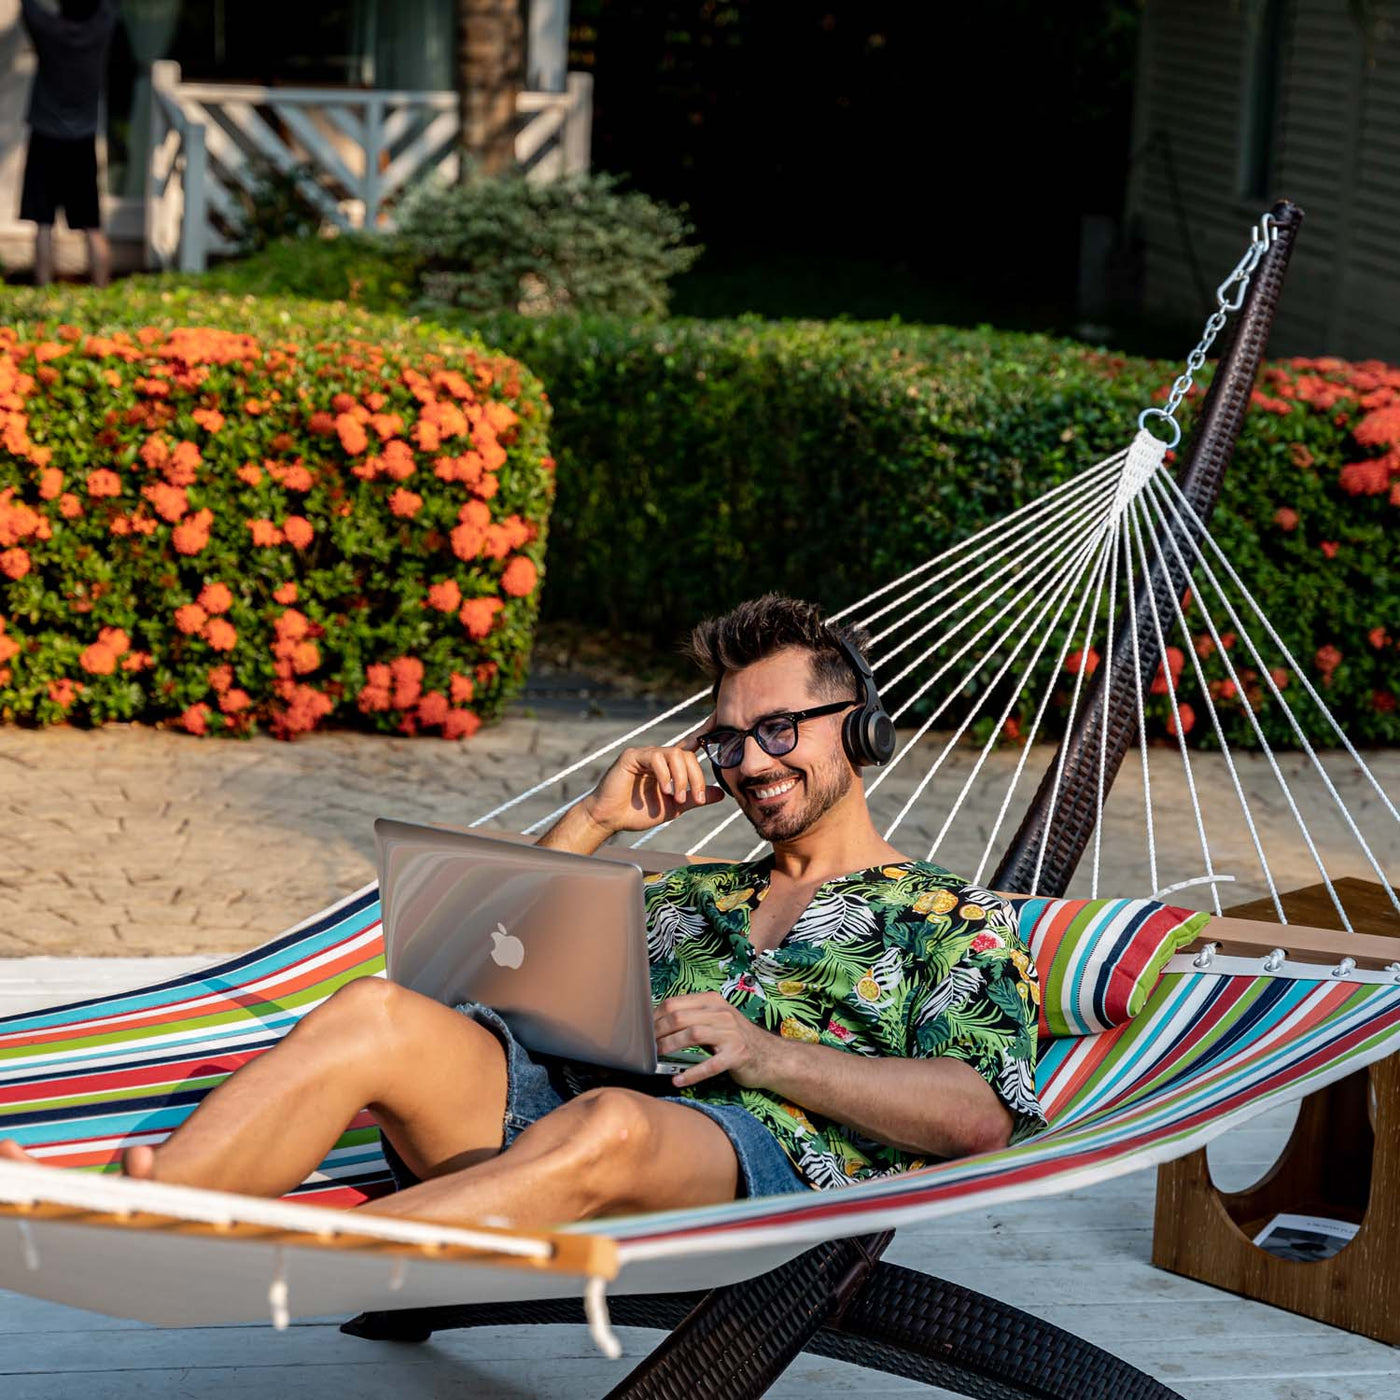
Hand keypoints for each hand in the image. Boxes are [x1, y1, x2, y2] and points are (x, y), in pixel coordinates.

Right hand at [584, 727, 724, 834]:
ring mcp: (645, 754)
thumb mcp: (675, 806)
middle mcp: (658, 756)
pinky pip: (656, 757)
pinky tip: (664, 790)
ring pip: (675, 754)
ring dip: (681, 778)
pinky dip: (665, 775)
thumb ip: (695, 798)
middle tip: (694, 798)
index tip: (719, 726)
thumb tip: (721, 793)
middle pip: (687, 754)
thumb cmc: (638, 812)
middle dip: (695, 777)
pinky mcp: (632, 756)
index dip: (704, 736)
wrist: (611, 819)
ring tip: (677, 798)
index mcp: (669, 766)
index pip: (689, 748)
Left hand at [653, 992, 782, 1088]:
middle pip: (680, 1017)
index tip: (643, 1029)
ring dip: (670, 1046)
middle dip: (658, 1031)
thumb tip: (656, 1022)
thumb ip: (692, 1017)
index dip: (655, 1016)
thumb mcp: (715, 1020)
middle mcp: (722, 1013)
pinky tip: (678, 1080)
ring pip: (693, 1034)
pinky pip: (710, 1064)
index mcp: (713, 1001)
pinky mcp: (737, 1055)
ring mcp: (731, 1033)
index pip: (675, 1003)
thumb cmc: (735, 1039)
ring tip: (657, 1056)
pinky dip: (692, 1073)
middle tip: (646, 1045)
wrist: (769, 1056)